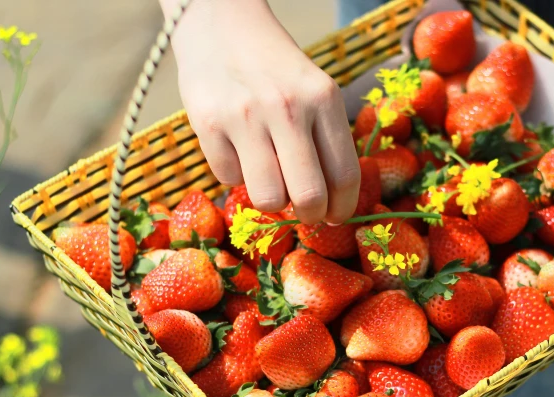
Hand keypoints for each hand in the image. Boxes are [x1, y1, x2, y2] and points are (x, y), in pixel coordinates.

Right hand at [162, 0, 359, 223]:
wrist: (221, 23)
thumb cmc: (275, 69)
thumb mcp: (314, 92)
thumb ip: (325, 140)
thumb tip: (332, 204)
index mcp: (323, 99)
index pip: (344, 175)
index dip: (343, 207)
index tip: (335, 216)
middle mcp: (288, 107)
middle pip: (309, 196)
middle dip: (310, 216)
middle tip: (305, 212)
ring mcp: (246, 116)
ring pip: (269, 198)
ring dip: (272, 199)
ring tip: (270, 177)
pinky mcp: (209, 124)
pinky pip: (229, 179)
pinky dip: (235, 175)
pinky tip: (237, 149)